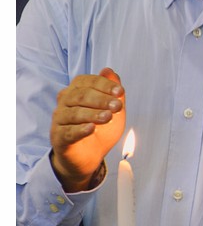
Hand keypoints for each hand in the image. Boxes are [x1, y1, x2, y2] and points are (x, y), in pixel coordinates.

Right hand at [50, 68, 125, 191]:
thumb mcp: (112, 109)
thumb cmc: (101, 128)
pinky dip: (79, 130)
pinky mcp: (59, 138)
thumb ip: (112, 91)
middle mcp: (64, 102)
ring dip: (92, 114)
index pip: (87, 81)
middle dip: (101, 99)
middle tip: (117, 106)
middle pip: (80, 96)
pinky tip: (91, 129)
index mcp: (76, 91)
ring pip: (74, 113)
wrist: (91, 155)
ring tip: (108, 117)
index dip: (104, 85)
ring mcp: (59, 120)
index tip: (120, 91)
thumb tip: (109, 70)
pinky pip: (67, 132)